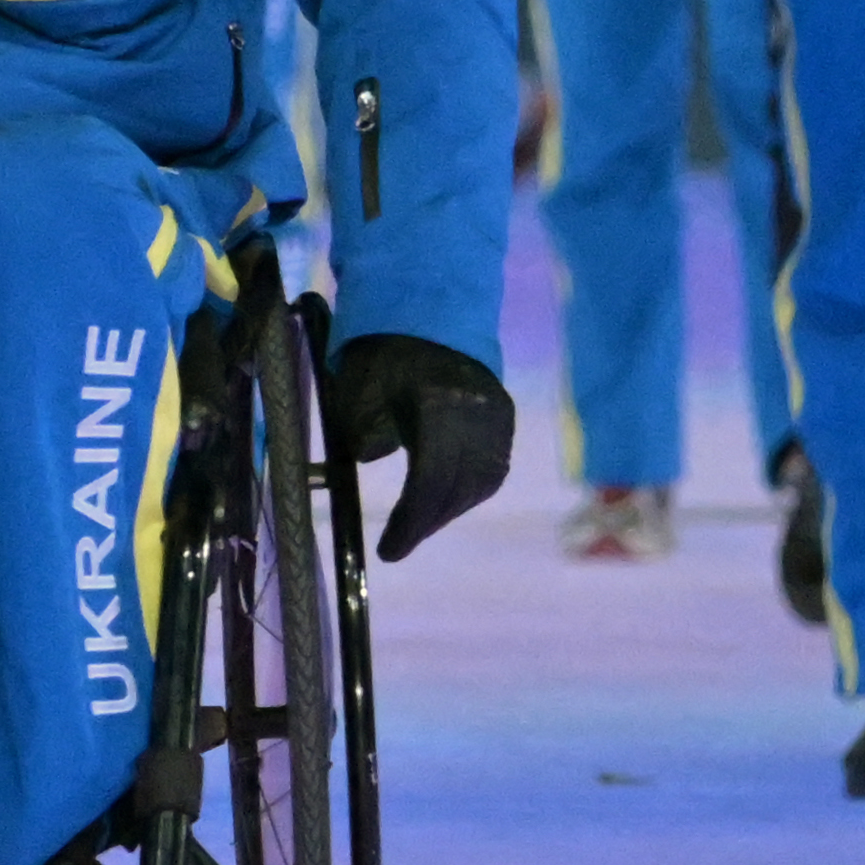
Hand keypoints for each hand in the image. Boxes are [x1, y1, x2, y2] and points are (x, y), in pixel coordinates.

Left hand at [318, 333, 517, 560]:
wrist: (429, 311)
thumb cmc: (383, 354)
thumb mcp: (359, 390)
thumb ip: (363, 434)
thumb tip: (373, 463)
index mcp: (440, 404)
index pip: (431, 479)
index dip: (411, 523)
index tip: (388, 552)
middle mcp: (478, 413)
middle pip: (458, 488)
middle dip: (427, 522)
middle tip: (398, 544)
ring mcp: (498, 415)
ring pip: (480, 483)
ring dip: (448, 509)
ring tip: (418, 524)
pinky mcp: (505, 415)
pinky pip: (491, 467)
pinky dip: (467, 490)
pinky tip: (442, 500)